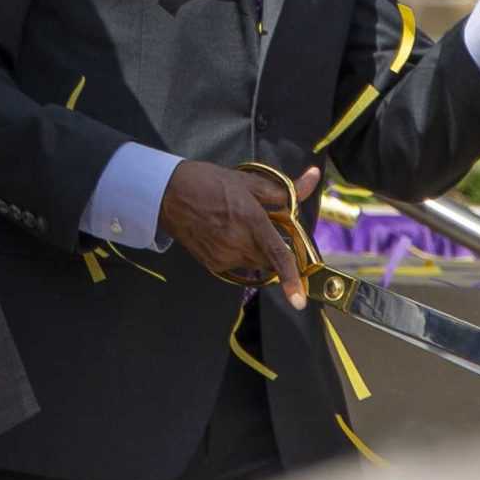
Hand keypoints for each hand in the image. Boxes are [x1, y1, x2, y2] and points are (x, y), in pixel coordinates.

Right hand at [156, 161, 319, 307]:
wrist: (166, 193)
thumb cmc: (207, 182)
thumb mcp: (246, 180)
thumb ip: (283, 189)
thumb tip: (313, 178)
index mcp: (252, 221)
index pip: (278, 256)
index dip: (292, 280)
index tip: (299, 301)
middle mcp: (239, 243)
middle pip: (269, 259)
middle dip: (271, 248)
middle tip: (259, 225)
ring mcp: (223, 256)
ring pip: (253, 262)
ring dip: (254, 250)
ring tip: (236, 226)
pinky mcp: (212, 264)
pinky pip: (236, 264)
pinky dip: (237, 253)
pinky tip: (222, 234)